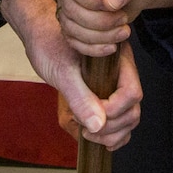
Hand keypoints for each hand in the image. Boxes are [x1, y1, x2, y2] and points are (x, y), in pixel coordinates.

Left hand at [0, 0, 141, 148]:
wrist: (39, 35)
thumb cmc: (49, 45)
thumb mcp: (62, 72)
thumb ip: (80, 97)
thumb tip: (97, 125)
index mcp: (118, 59)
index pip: (132, 92)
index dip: (114, 111)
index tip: (90, 116)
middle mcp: (122, 72)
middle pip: (133, 109)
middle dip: (111, 127)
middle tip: (86, 130)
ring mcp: (116, 85)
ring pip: (129, 118)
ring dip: (112, 134)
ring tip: (87, 133)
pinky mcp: (108, 95)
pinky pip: (120, 121)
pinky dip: (112, 135)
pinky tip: (96, 137)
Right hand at [55, 0, 172, 57]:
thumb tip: (110, 0)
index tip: (113, 5)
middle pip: (70, 7)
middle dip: (100, 20)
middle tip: (124, 19)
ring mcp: (66, 0)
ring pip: (70, 26)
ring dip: (99, 36)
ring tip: (123, 31)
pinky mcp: (70, 20)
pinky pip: (72, 39)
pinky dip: (92, 47)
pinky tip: (111, 46)